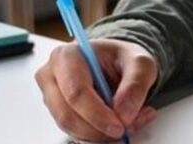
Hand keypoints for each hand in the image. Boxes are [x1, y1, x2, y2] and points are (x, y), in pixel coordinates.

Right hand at [35, 39, 158, 141]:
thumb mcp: (141, 62)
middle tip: (126, 131)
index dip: (97, 115)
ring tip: (130, 125)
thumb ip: (136, 84)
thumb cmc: (123, 59)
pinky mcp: (58, 114)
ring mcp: (51, 97)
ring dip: (101, 135)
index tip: (120, 127)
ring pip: (70, 129)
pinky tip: (119, 126)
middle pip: (68, 115)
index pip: (76, 92)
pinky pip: (76, 134)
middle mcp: (51, 76)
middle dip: (99, 129)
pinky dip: (99, 136)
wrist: (117, 64)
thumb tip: (124, 115)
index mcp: (67, 55)